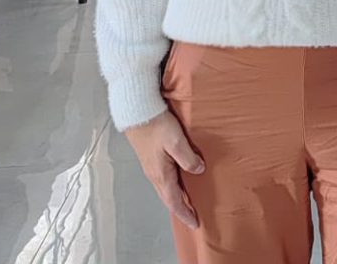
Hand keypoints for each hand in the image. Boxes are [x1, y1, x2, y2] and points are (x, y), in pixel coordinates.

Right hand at [126, 111, 204, 228]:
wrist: (136, 113)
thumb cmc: (156, 125)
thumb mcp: (176, 141)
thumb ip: (188, 158)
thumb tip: (199, 170)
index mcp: (161, 175)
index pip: (174, 202)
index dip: (185, 214)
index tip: (195, 223)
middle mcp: (154, 175)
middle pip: (169, 199)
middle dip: (181, 210)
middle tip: (194, 217)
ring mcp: (151, 167)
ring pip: (166, 190)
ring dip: (177, 199)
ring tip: (189, 203)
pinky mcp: (151, 159)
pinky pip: (164, 180)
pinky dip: (173, 188)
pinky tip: (180, 181)